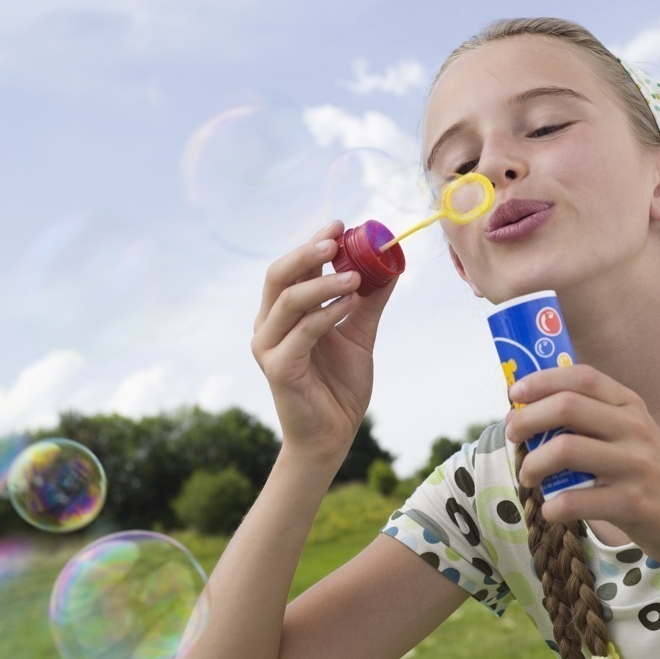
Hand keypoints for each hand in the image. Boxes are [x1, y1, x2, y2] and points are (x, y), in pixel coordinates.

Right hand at [251, 221, 397, 464]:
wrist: (333, 435)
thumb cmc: (340, 386)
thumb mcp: (359, 334)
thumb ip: (369, 301)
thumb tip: (391, 265)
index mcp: (283, 314)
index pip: (292, 268)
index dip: (312, 242)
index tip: (340, 223)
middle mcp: (269, 326)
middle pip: (279, 276)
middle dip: (307, 252)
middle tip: (336, 238)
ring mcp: (270, 347)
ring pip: (289, 300)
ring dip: (322, 282)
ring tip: (355, 274)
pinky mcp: (278, 368)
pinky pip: (302, 332)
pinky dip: (326, 313)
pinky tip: (350, 303)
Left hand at [506, 364, 659, 567]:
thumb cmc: (656, 478)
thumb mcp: (635, 436)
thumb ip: (597, 421)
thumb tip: (533, 414)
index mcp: (631, 406)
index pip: (582, 378)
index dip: (541, 380)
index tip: (514, 394)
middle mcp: (635, 429)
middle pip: (567, 407)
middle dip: (527, 419)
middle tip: (512, 436)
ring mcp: (636, 466)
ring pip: (565, 449)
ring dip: (533, 464)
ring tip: (528, 477)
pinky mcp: (634, 503)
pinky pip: (576, 500)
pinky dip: (553, 506)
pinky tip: (551, 510)